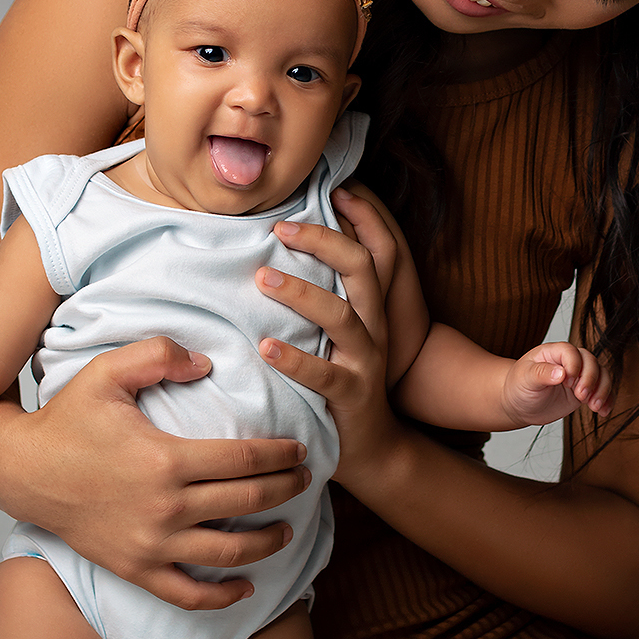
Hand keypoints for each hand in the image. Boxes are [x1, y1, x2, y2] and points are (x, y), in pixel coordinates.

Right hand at [0, 336, 311, 609]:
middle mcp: (164, 509)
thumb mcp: (108, 370)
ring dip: (267, 542)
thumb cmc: (68, 416)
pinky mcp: (134, 569)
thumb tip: (207, 363)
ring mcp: (150, 546)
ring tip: (288, 526)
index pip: (243, 460)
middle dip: (285, 490)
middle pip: (246, 502)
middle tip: (306, 478)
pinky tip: (246, 585)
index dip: (280, 454)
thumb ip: (160, 355)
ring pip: (227, 553)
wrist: (21, 470)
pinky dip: (222, 596)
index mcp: (166, 460)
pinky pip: (187, 594)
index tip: (300, 448)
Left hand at [255, 187, 405, 488]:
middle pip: (361, 267)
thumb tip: (270, 249)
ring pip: (342, 315)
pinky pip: (324, 374)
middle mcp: (374, 325)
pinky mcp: (352, 396)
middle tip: (280, 226)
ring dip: (301, 293)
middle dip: (323, 240)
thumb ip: (315, 295)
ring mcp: (367, 361)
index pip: (368, 246)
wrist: (372, 449)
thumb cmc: (339, 379)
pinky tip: (265, 347)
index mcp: (370, 303)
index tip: (323, 189)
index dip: (354, 214)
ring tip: (263, 278)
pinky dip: (294, 359)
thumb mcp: (334, 333)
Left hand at [500, 342, 612, 428]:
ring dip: (602, 390)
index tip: (568, 382)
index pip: (570, 351)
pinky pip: (602, 391)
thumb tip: (561, 373)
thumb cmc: (519, 386)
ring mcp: (578, 376)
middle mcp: (568, 361)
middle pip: (591, 361)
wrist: (520, 404)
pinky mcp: (584, 391)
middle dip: (590, 379)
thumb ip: (542, 373)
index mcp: (553, 352)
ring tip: (594, 407)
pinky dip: (607, 400)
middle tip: (581, 397)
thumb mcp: (525, 379)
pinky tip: (604, 412)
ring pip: (601, 374)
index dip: (574, 365)